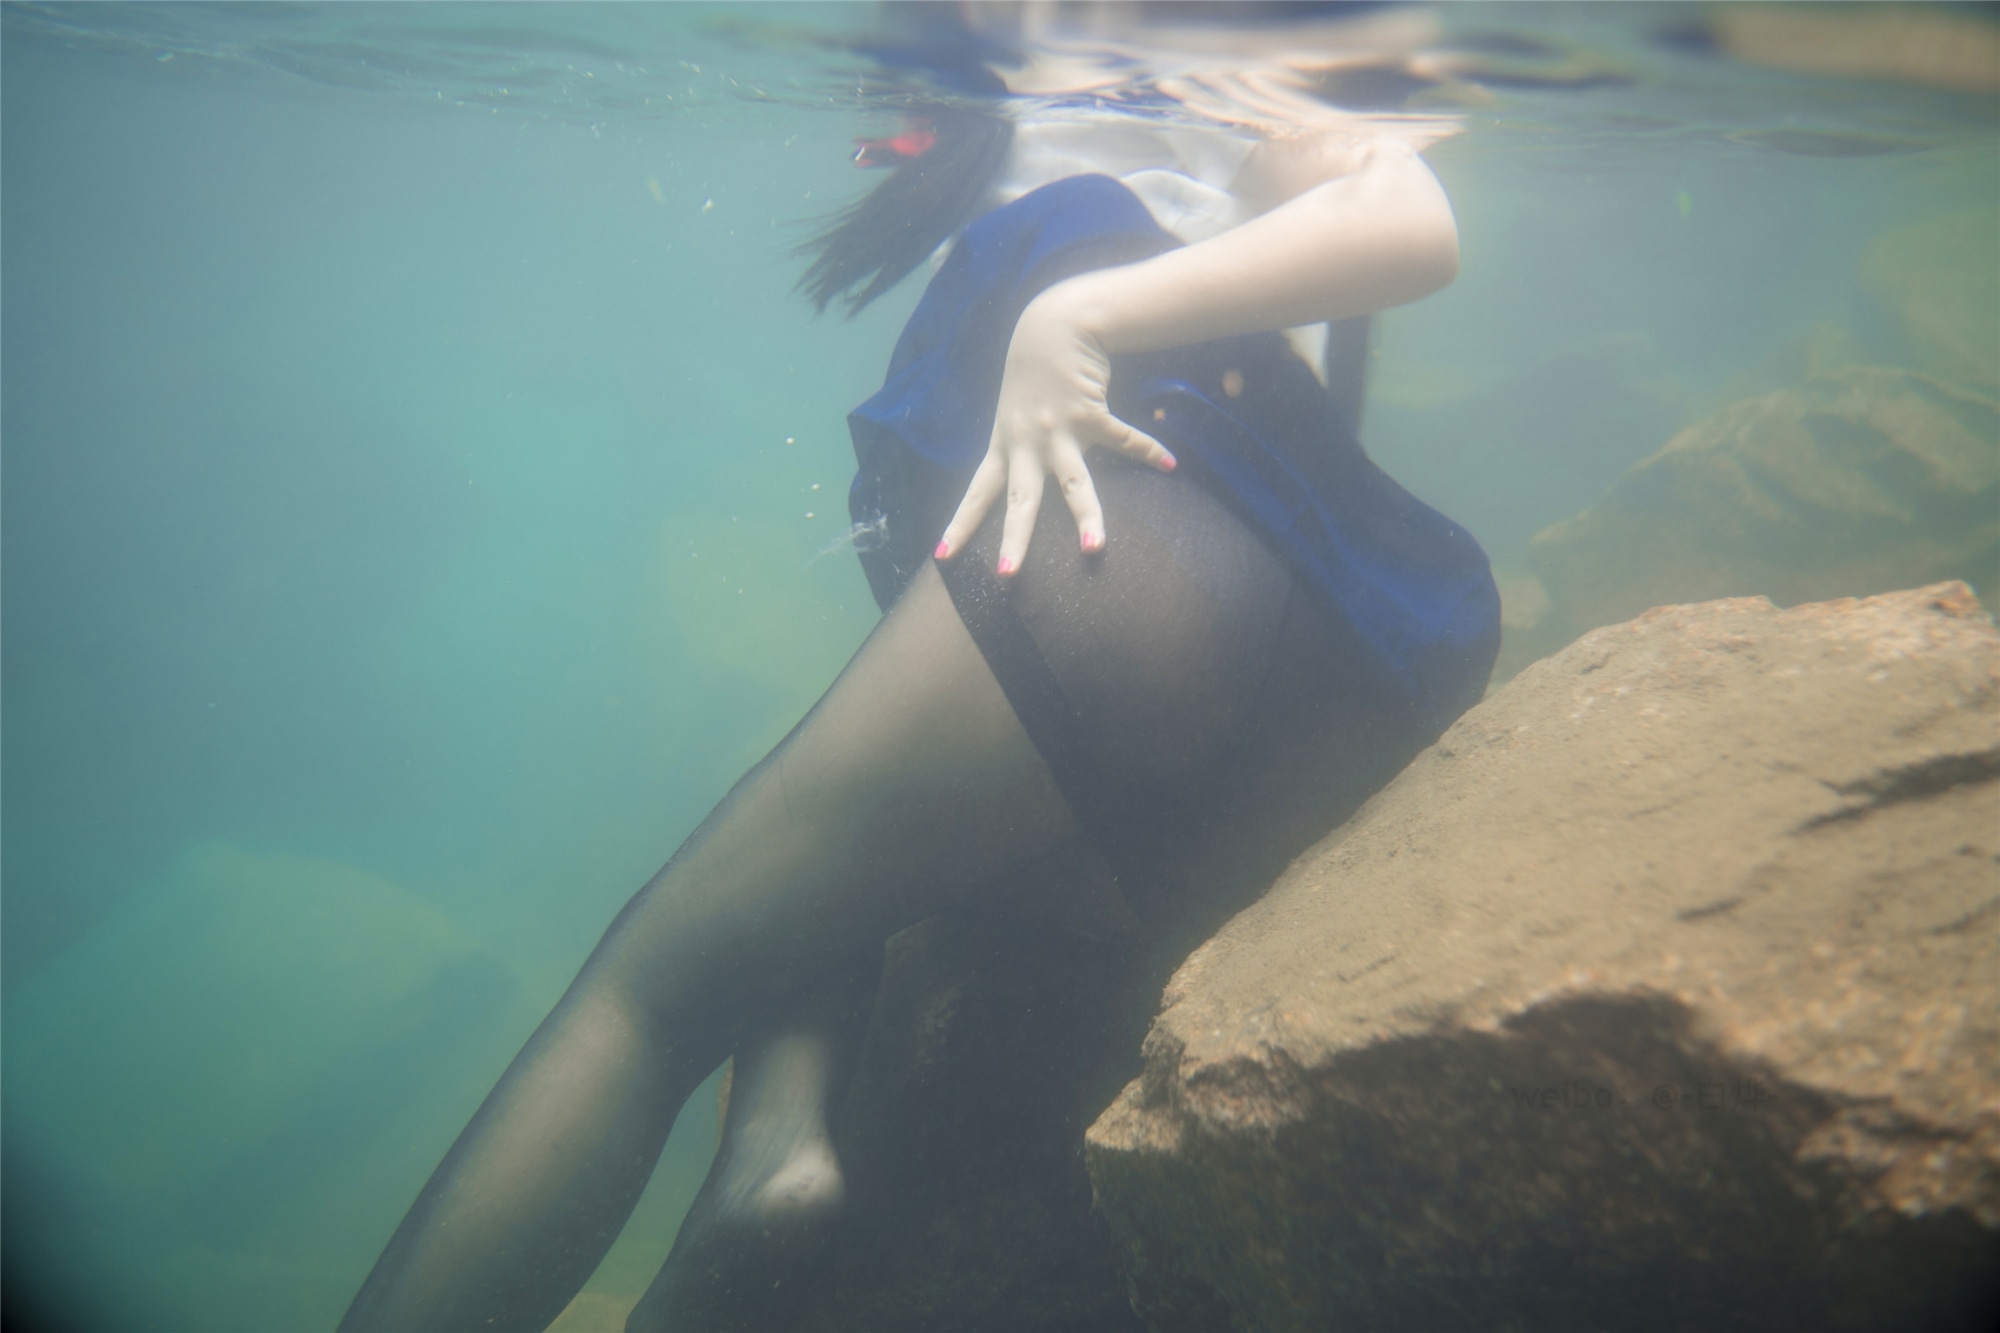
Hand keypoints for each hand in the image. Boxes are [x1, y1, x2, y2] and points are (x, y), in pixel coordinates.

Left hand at [934, 283, 1175, 577]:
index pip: (977, 493)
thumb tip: (1023, 485)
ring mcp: (1058, 430)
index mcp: (1004, 446)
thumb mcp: (1013, 415)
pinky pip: (1122, 438)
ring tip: (1094, 549)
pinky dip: (1147, 450)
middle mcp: (1026, 443)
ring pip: (1073, 483)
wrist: (1050, 325)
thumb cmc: (1031, 375)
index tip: (942, 556)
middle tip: (1006, 575)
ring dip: (1087, 516)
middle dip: (1015, 538)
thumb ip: (1018, 449)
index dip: (961, 525)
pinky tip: (1168, 463)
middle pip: (1020, 500)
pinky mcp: (1089, 412)